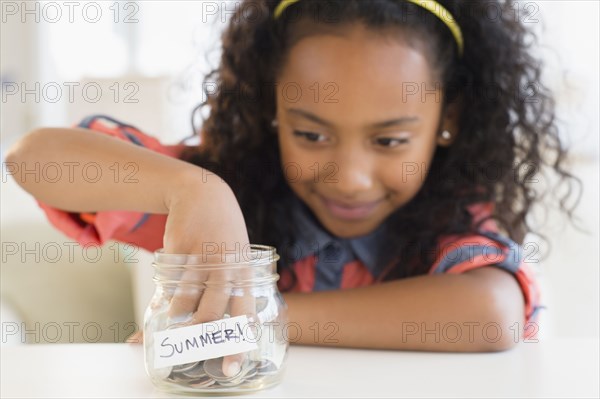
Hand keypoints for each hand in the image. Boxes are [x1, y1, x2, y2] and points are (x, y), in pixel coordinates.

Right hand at [162, 171, 254, 376]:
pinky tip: (160, 308)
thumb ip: (231, 288)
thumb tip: (214, 323)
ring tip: (171, 325)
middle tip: (188, 352)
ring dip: (175, 319)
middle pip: (211, 314)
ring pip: (185, 303)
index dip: (239, 343)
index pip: (246, 314)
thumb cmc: (222, 233)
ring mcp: (202, 259)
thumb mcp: (237, 256)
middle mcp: (226, 268)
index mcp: (245, 273)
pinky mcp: (180, 251)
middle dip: (198, 339)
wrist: (202, 194)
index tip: (231, 367)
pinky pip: (168, 286)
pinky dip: (161, 302)